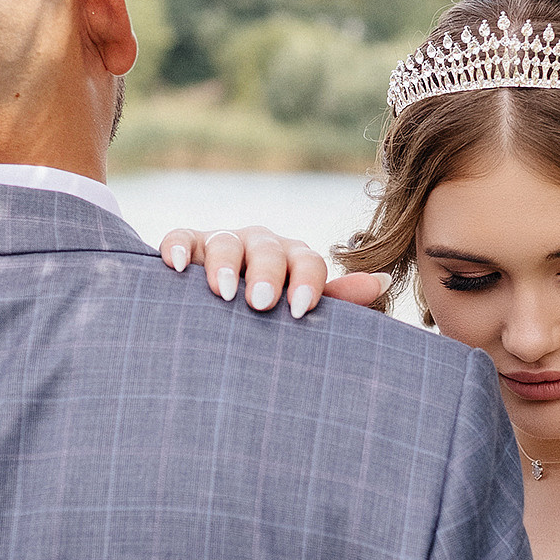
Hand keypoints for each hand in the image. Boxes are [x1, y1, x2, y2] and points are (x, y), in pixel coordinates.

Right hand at [157, 223, 386, 319]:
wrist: (218, 321)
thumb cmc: (271, 321)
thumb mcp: (301, 311)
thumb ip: (338, 302)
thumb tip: (383, 282)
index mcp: (294, 260)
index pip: (307, 262)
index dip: (307, 282)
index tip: (300, 310)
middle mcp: (261, 246)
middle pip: (268, 249)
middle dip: (266, 274)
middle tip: (262, 304)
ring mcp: (222, 242)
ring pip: (225, 241)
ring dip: (224, 265)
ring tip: (223, 293)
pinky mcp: (187, 246)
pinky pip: (180, 238)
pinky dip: (177, 248)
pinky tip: (176, 268)